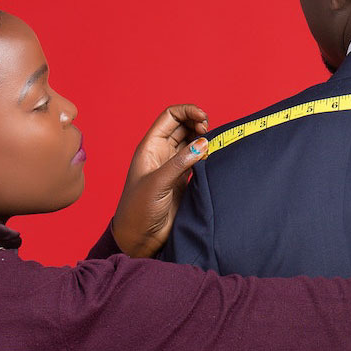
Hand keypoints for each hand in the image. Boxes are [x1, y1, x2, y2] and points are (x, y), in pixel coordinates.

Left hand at [111, 104, 208, 257]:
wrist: (139, 238)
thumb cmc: (138, 210)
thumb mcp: (158, 183)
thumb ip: (180, 163)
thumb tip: (203, 144)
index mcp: (150, 146)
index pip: (170, 116)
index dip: (187, 111)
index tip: (204, 118)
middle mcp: (162, 153)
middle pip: (183, 126)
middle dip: (198, 124)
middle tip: (209, 134)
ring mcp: (173, 166)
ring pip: (192, 142)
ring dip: (203, 139)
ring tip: (212, 147)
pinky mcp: (183, 180)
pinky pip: (197, 160)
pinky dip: (206, 156)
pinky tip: (211, 159)